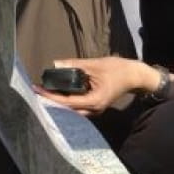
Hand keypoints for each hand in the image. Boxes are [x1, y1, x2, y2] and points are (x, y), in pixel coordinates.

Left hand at [35, 56, 156, 114]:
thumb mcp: (95, 65)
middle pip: (67, 110)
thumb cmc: (118, 69)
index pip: (67, 102)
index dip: (51, 96)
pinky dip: (68, 100)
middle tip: (37, 91)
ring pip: (72, 110)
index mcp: (94, 101)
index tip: (38, 89)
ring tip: (45, 91)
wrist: (136, 76)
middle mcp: (94, 110)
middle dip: (52, 101)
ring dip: (59, 102)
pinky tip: (59, 92)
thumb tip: (56, 63)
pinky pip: (78, 106)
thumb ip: (75, 65)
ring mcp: (95, 110)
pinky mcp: (96, 106)